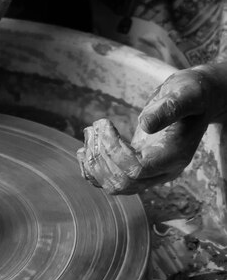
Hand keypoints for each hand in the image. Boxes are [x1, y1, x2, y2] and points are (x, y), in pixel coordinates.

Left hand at [76, 66, 226, 194]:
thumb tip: (145, 124)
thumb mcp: (185, 94)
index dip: (114, 151)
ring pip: (114, 185)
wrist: (196, 101)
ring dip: (93, 162)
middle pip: (123, 182)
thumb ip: (168, 109)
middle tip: (94, 128)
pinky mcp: (135, 167)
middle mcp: (161, 171)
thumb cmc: (192, 95)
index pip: (137, 169)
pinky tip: (84, 149)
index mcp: (174, 156)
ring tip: (90, 132)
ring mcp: (148, 172)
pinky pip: (109, 181)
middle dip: (100, 156)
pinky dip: (91, 169)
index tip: (105, 124)